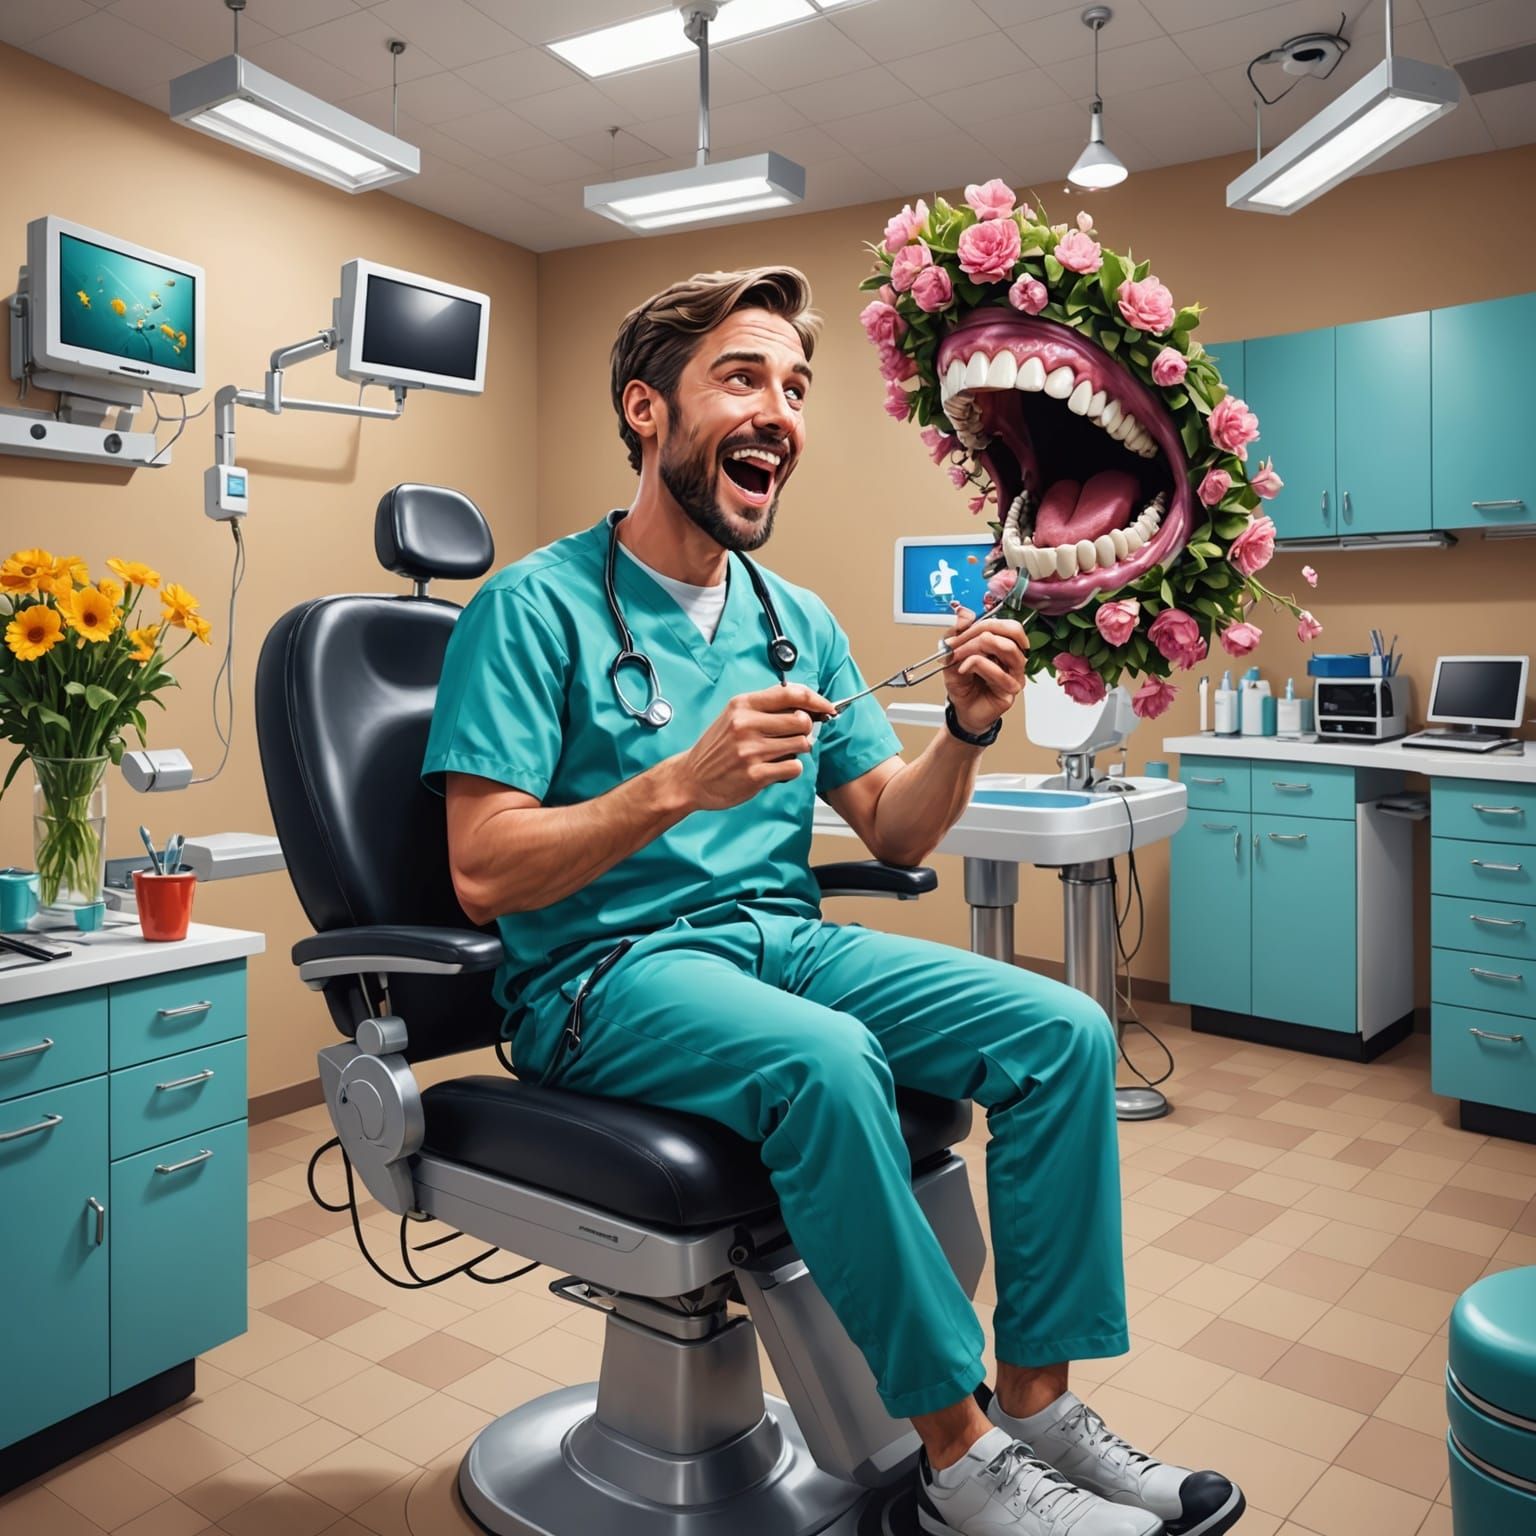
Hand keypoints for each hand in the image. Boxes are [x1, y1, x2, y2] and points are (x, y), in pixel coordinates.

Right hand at [674, 683, 835, 811]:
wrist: (690, 777)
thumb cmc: (716, 747)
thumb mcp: (734, 716)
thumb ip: (766, 708)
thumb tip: (806, 705)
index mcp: (742, 705)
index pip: (790, 693)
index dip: (815, 699)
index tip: (827, 707)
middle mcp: (746, 724)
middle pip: (802, 721)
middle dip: (804, 730)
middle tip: (793, 737)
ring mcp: (750, 750)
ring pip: (802, 745)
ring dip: (797, 751)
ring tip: (780, 754)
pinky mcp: (755, 774)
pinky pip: (794, 767)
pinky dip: (791, 769)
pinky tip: (775, 769)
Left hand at [942, 602, 1027, 735]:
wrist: (961, 708)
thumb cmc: (963, 683)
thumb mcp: (953, 653)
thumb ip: (957, 632)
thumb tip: (964, 612)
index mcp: (1004, 645)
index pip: (1004, 624)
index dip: (979, 624)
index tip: (957, 633)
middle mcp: (1014, 658)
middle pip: (1012, 631)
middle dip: (981, 632)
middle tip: (959, 642)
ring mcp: (1015, 674)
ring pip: (1007, 648)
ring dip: (977, 648)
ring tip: (960, 657)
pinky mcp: (1010, 690)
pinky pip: (999, 672)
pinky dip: (977, 666)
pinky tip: (964, 670)